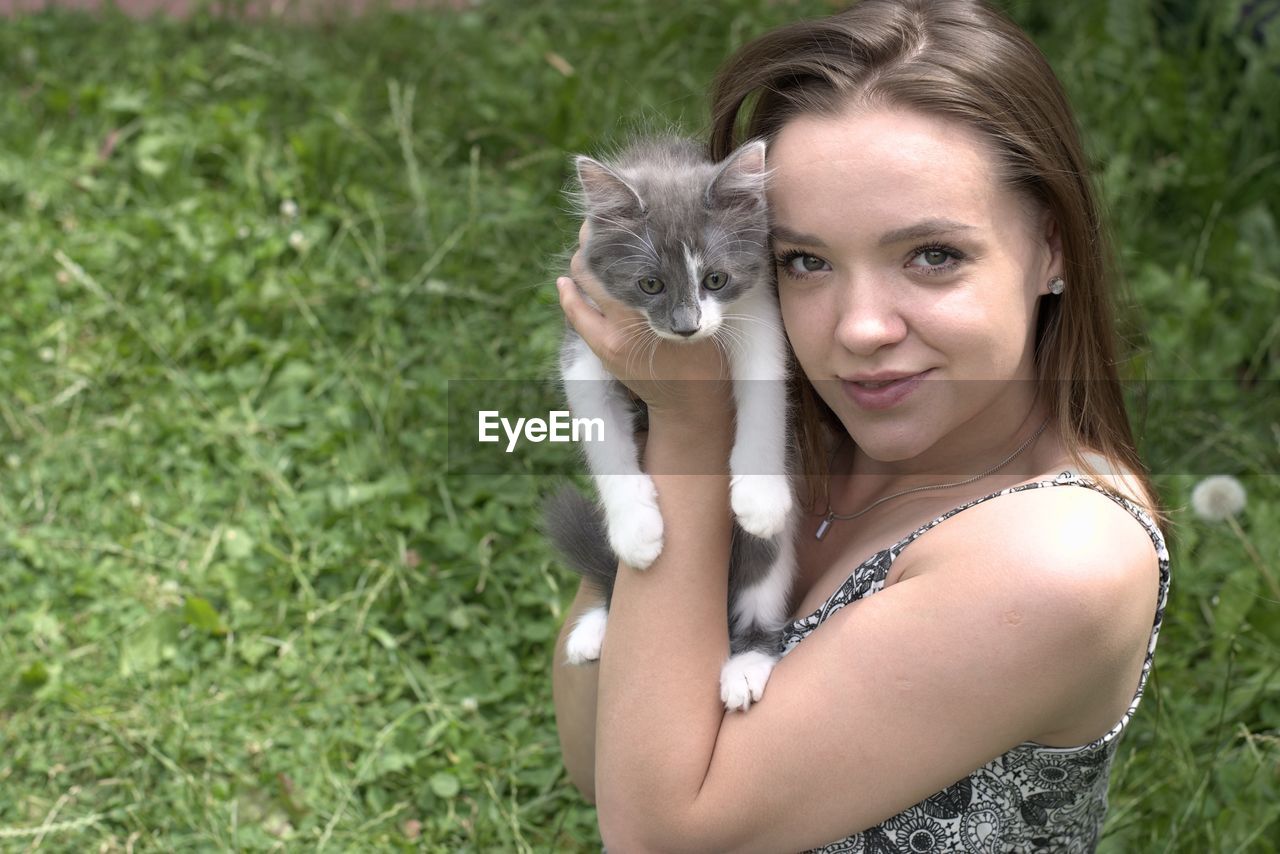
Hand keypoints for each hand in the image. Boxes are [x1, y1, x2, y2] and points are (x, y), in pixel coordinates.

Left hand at [556, 221, 732, 427]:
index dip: (612, 233)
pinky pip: (576, 316)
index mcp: (653, 311)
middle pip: (594, 268)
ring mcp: (608, 340)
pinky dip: (569, 296)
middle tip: (597, 222)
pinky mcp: (602, 352)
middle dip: (593, 242)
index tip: (614, 213)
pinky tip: (565, 283)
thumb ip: (683, 281)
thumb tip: (664, 236)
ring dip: (583, 265)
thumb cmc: (709, 352)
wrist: (692, 402)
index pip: (621, 260)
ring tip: (588, 247)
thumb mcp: (706, 314)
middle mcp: (625, 325)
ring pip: (582, 288)